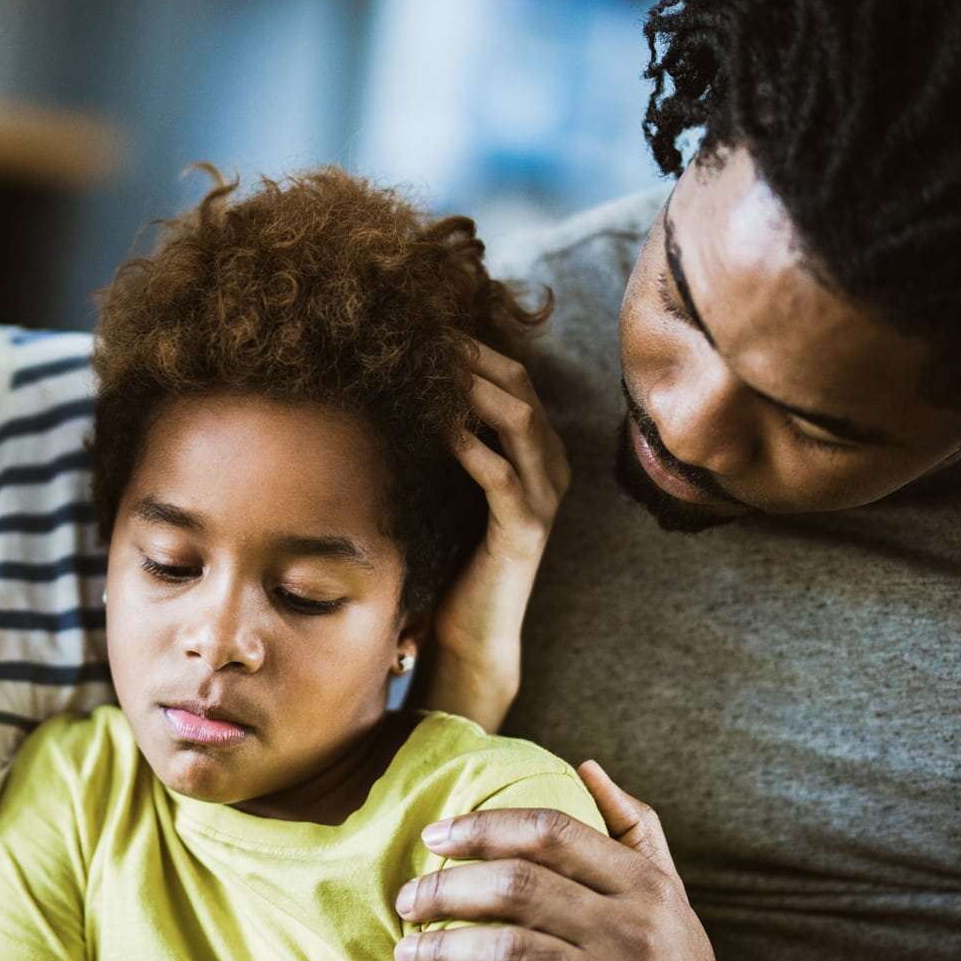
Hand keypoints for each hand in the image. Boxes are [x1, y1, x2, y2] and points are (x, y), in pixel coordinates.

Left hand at [392, 762, 769, 960]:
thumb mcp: (672, 897)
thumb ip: (634, 828)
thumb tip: (586, 766)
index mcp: (643, 885)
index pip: (552, 831)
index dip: (484, 826)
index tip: (436, 836)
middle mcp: (630, 930)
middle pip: (517, 886)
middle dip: (447, 888)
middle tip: (407, 899)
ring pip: (508, 951)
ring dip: (444, 949)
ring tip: (408, 951)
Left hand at [428, 341, 570, 729]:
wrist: (471, 632)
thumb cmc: (454, 557)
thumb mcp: (454, 488)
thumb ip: (452, 444)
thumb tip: (408, 393)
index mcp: (540, 454)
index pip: (516, 380)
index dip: (476, 350)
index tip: (428, 328)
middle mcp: (552, 468)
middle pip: (521, 387)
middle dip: (474, 357)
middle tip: (425, 335)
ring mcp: (545, 499)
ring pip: (519, 420)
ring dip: (472, 388)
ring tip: (430, 369)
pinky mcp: (524, 531)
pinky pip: (500, 474)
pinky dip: (469, 444)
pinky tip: (437, 427)